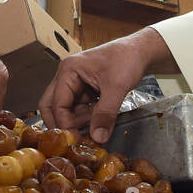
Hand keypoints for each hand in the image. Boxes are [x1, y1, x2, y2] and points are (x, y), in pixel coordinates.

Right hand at [40, 28, 174, 142]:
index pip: (57, 103)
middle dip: (62, 123)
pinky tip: (100, 122)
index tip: (74, 140)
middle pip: (52, 105)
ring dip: (78, 122)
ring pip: (67, 110)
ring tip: (96, 128)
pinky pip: (79, 108)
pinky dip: (87, 118)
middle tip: (74, 140)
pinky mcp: (85, 90)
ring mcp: (75, 83)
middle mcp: (67, 76)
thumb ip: (106, 114)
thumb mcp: (117, 87)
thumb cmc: (127, 59)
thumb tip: (97, 137)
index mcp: (69, 70)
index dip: (64, 124)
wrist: (140, 51)